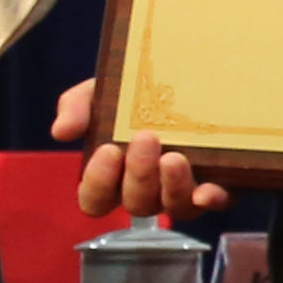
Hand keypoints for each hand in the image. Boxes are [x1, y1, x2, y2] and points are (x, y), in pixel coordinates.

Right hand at [55, 76, 238, 219]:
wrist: (186, 74)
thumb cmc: (132, 94)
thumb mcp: (99, 92)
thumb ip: (77, 107)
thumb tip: (61, 131)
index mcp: (113, 175)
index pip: (95, 199)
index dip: (98, 183)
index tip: (108, 151)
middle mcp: (147, 189)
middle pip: (136, 204)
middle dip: (138, 175)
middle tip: (146, 139)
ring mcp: (183, 190)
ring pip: (174, 208)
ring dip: (172, 186)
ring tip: (174, 157)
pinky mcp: (220, 183)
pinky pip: (217, 202)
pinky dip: (211, 199)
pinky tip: (208, 191)